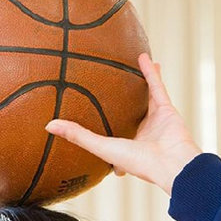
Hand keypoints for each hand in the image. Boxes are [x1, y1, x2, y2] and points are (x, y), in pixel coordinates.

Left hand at [44, 53, 202, 194]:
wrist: (172, 163)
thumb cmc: (138, 162)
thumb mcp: (101, 146)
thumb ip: (77, 135)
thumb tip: (49, 125)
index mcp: (123, 147)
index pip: (106, 136)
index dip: (96, 129)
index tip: (82, 116)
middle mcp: (138, 134)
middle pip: (125, 113)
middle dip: (116, 102)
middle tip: (104, 87)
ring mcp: (153, 122)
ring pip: (142, 97)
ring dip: (135, 82)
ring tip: (127, 65)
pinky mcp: (166, 110)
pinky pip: (156, 87)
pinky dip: (150, 72)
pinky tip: (141, 56)